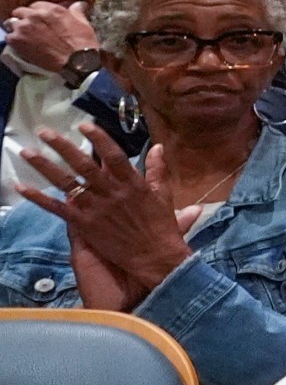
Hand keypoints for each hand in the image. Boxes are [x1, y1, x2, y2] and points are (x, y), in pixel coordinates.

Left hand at [5, 1, 96, 73]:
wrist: (77, 61)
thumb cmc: (82, 43)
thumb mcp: (83, 23)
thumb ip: (76, 11)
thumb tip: (79, 4)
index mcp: (51, 9)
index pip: (35, 5)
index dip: (37, 13)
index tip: (39, 20)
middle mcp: (35, 15)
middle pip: (20, 11)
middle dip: (24, 18)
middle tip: (30, 28)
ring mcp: (24, 27)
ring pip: (11, 23)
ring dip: (17, 29)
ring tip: (25, 37)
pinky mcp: (17, 40)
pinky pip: (9, 37)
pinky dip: (15, 42)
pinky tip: (23, 47)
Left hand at [18, 129, 193, 302]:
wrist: (155, 259)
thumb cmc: (161, 228)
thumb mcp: (164, 196)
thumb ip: (158, 170)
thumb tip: (156, 147)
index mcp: (133, 184)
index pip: (113, 156)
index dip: (99, 139)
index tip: (84, 125)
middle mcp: (112, 193)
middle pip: (84, 166)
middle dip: (63, 147)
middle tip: (44, 131)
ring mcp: (96, 209)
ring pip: (67, 183)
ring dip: (45, 166)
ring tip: (27, 152)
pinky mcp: (85, 224)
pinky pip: (58, 208)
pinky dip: (39, 198)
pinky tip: (21, 188)